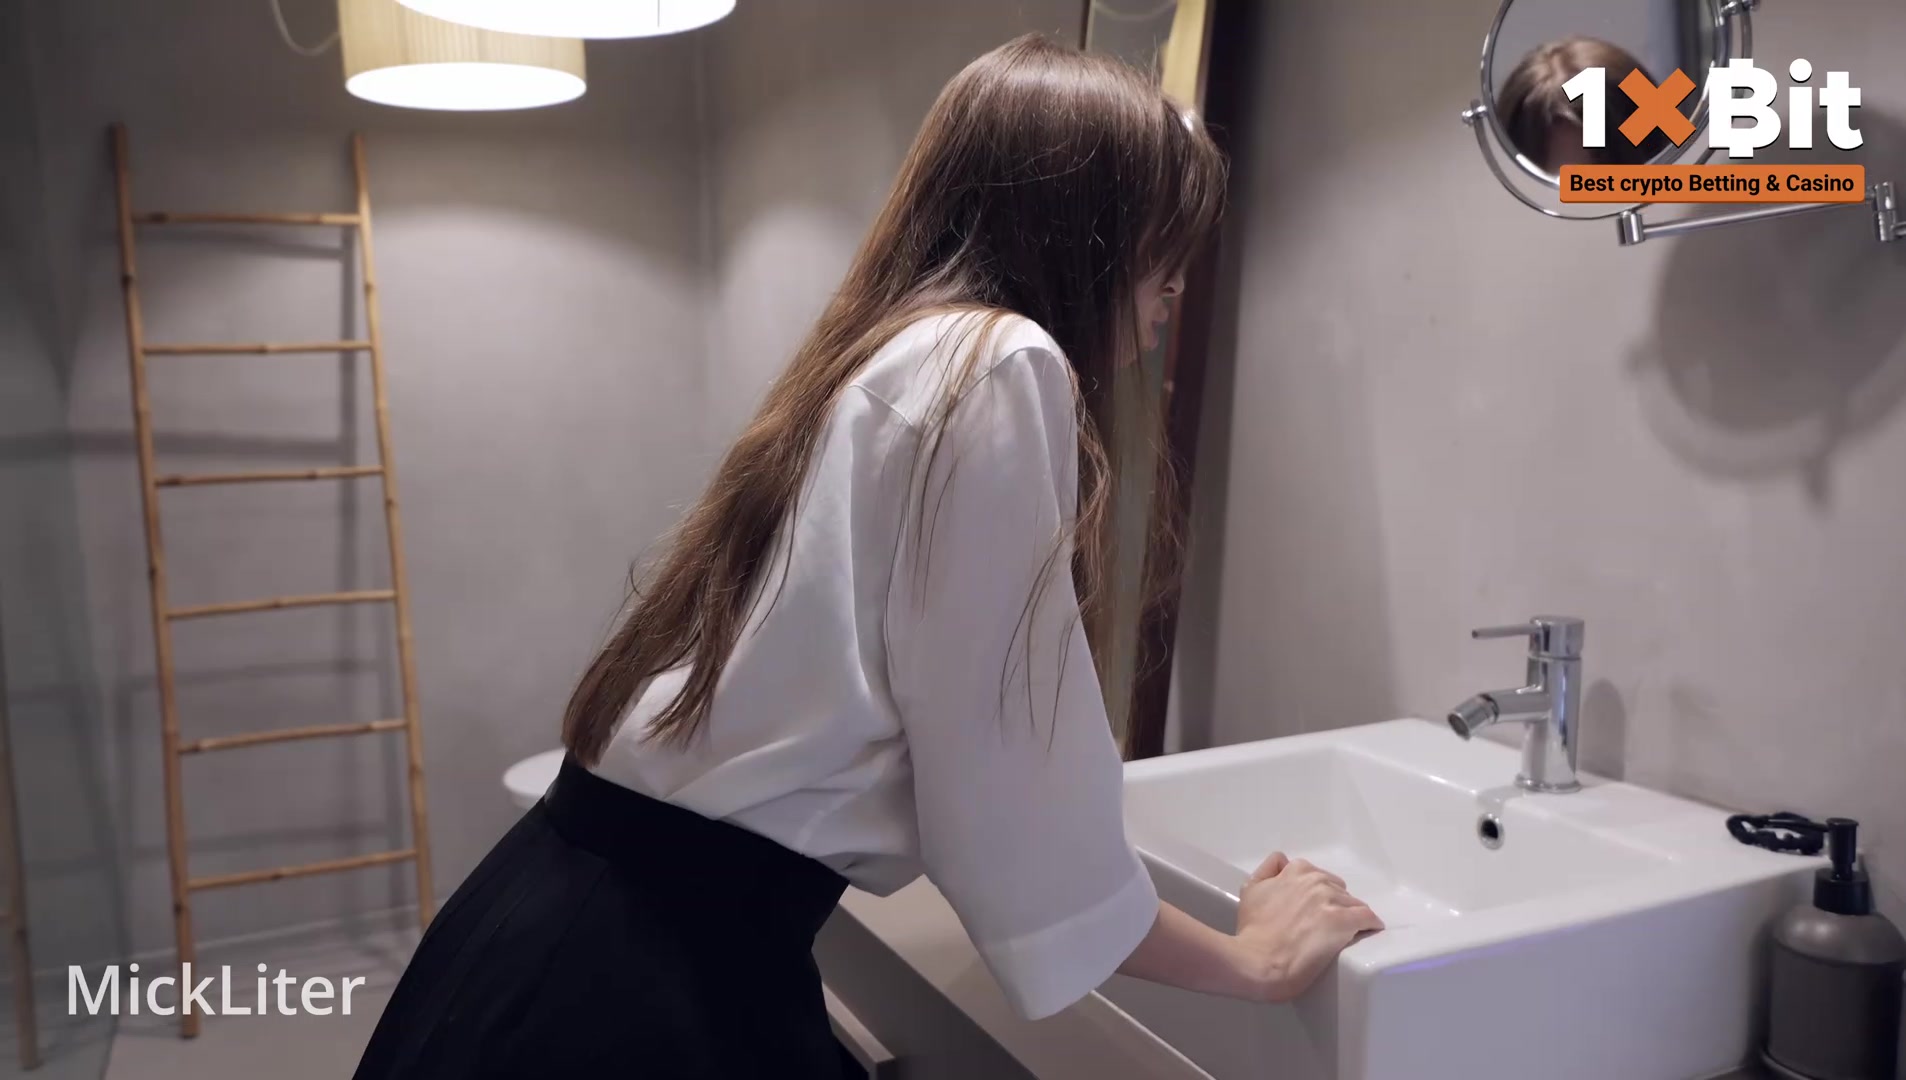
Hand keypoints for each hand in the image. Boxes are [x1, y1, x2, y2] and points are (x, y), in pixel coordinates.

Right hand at [1233, 852, 1383, 1003]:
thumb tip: (1283, 863)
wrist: (1258, 961)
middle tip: (1324, 924)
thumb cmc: (1252, 931)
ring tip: (1342, 934)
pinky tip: (1369, 931)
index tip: (1313, 909)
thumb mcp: (1250, 890)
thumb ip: (1267, 871)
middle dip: (1334, 903)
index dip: (1316, 894)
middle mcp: (1315, 880)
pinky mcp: (1343, 922)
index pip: (1317, 876)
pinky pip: (1368, 917)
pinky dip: (1370, 924)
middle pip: (1337, 889)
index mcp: (1295, 870)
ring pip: (1353, 903)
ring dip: (1349, 916)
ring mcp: (1330, 900)